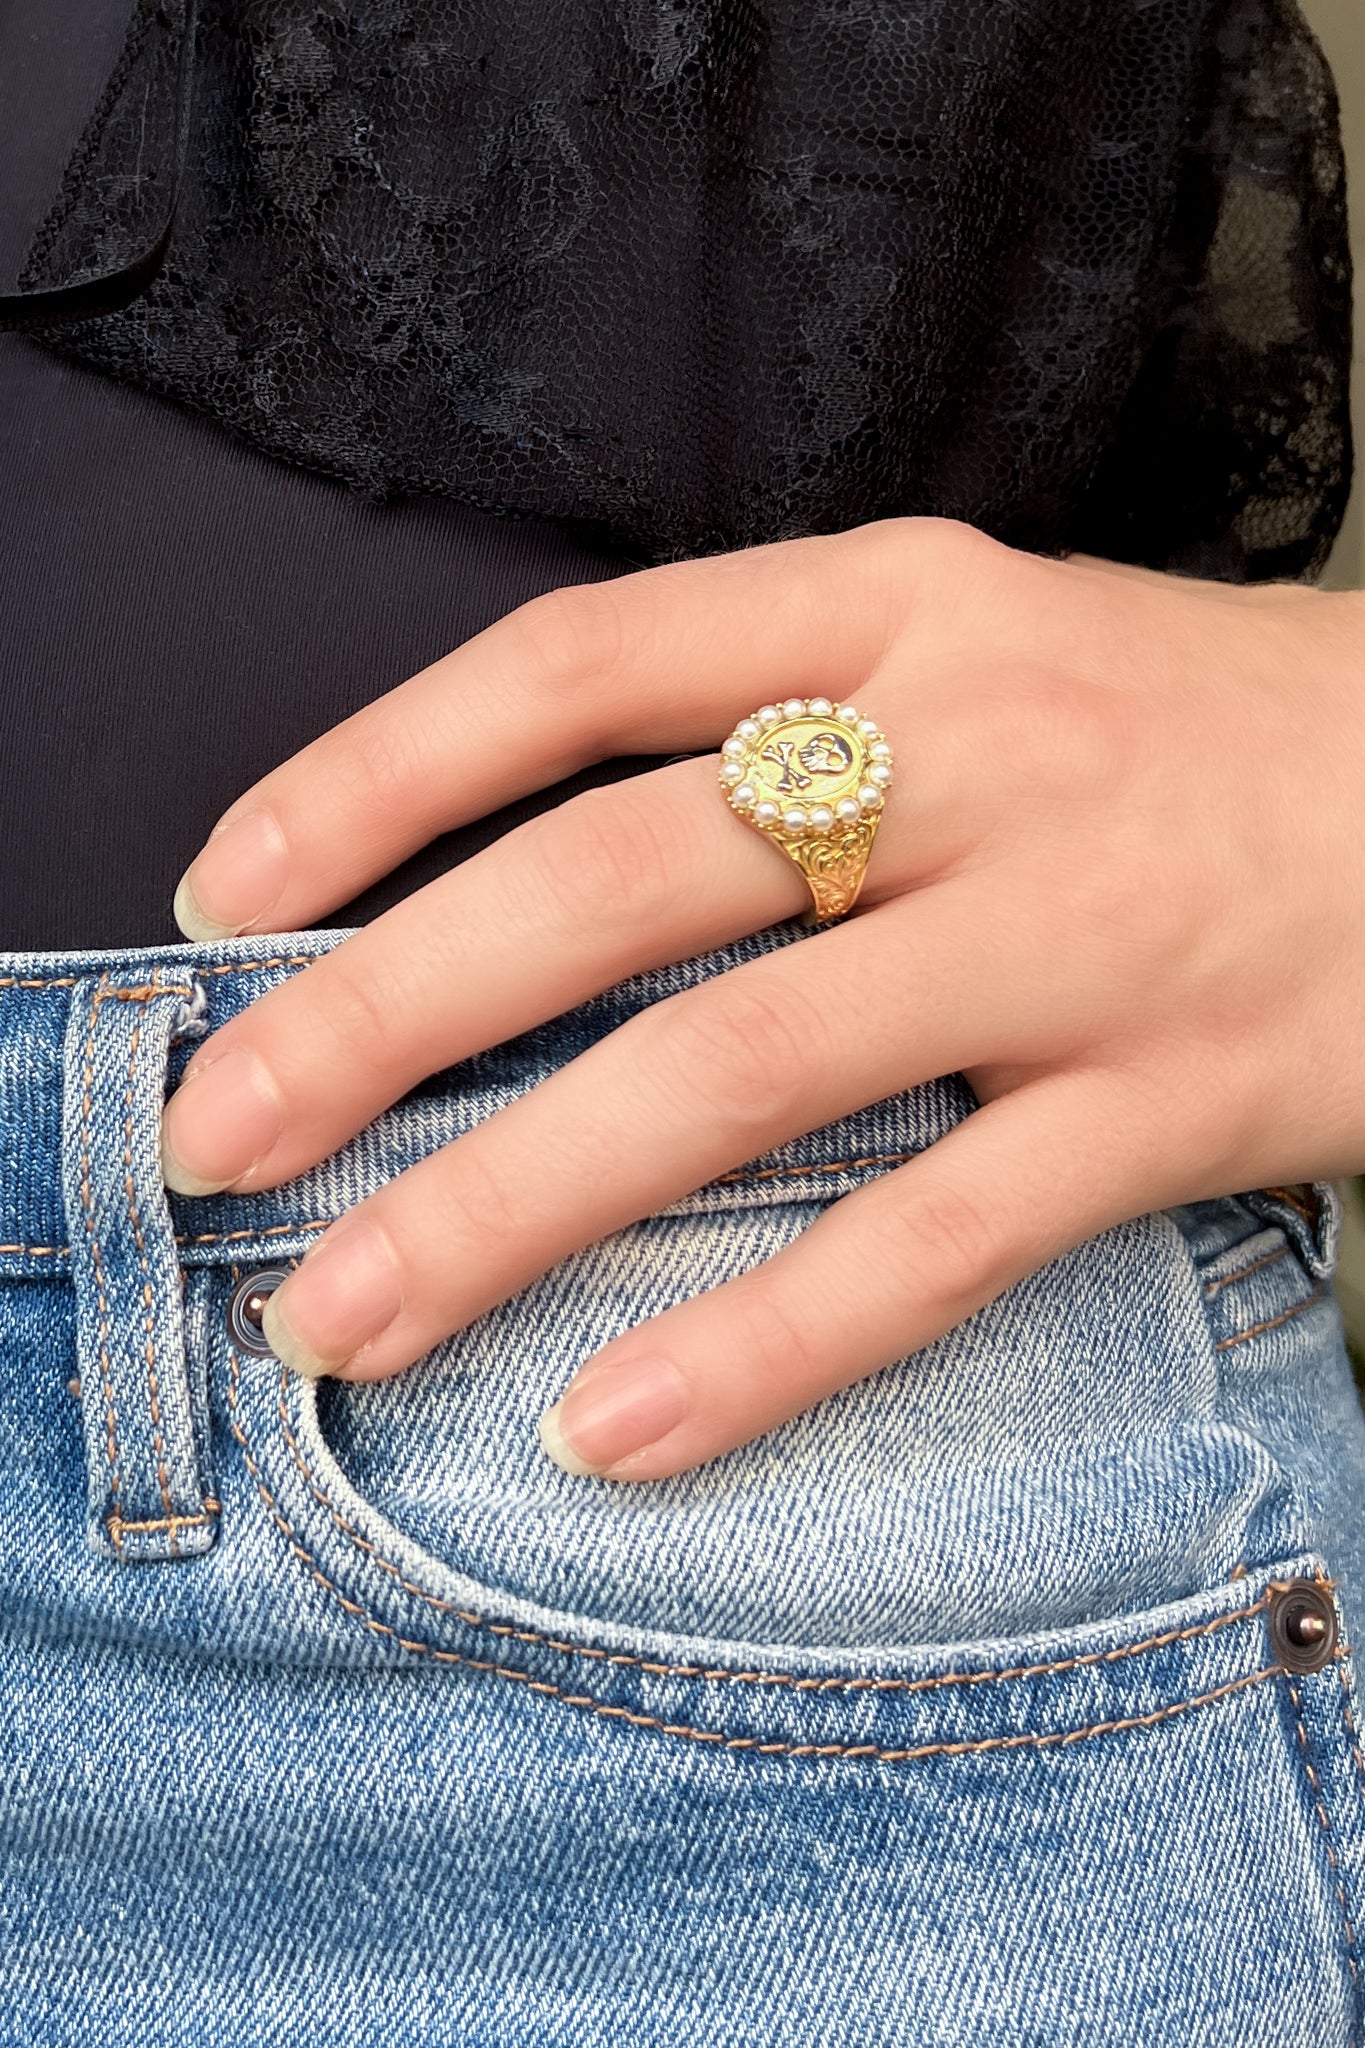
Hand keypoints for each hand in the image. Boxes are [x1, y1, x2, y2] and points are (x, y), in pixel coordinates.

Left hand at [160, 520, 1364, 1479]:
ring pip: (745, 1071)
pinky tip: (615, 1427)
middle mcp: (974, 748)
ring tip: (351, 1312)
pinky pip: (936, 1237)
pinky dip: (764, 1342)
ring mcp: (1074, 931)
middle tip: (221, 1137)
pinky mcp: (1172, 1099)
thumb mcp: (980, 655)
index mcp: (898, 607)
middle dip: (384, 1012)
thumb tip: (508, 885)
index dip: (376, 773)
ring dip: (514, 1201)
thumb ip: (775, 734)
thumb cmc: (1184, 736)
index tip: (230, 892)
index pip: (581, 667)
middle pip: (618, 878)